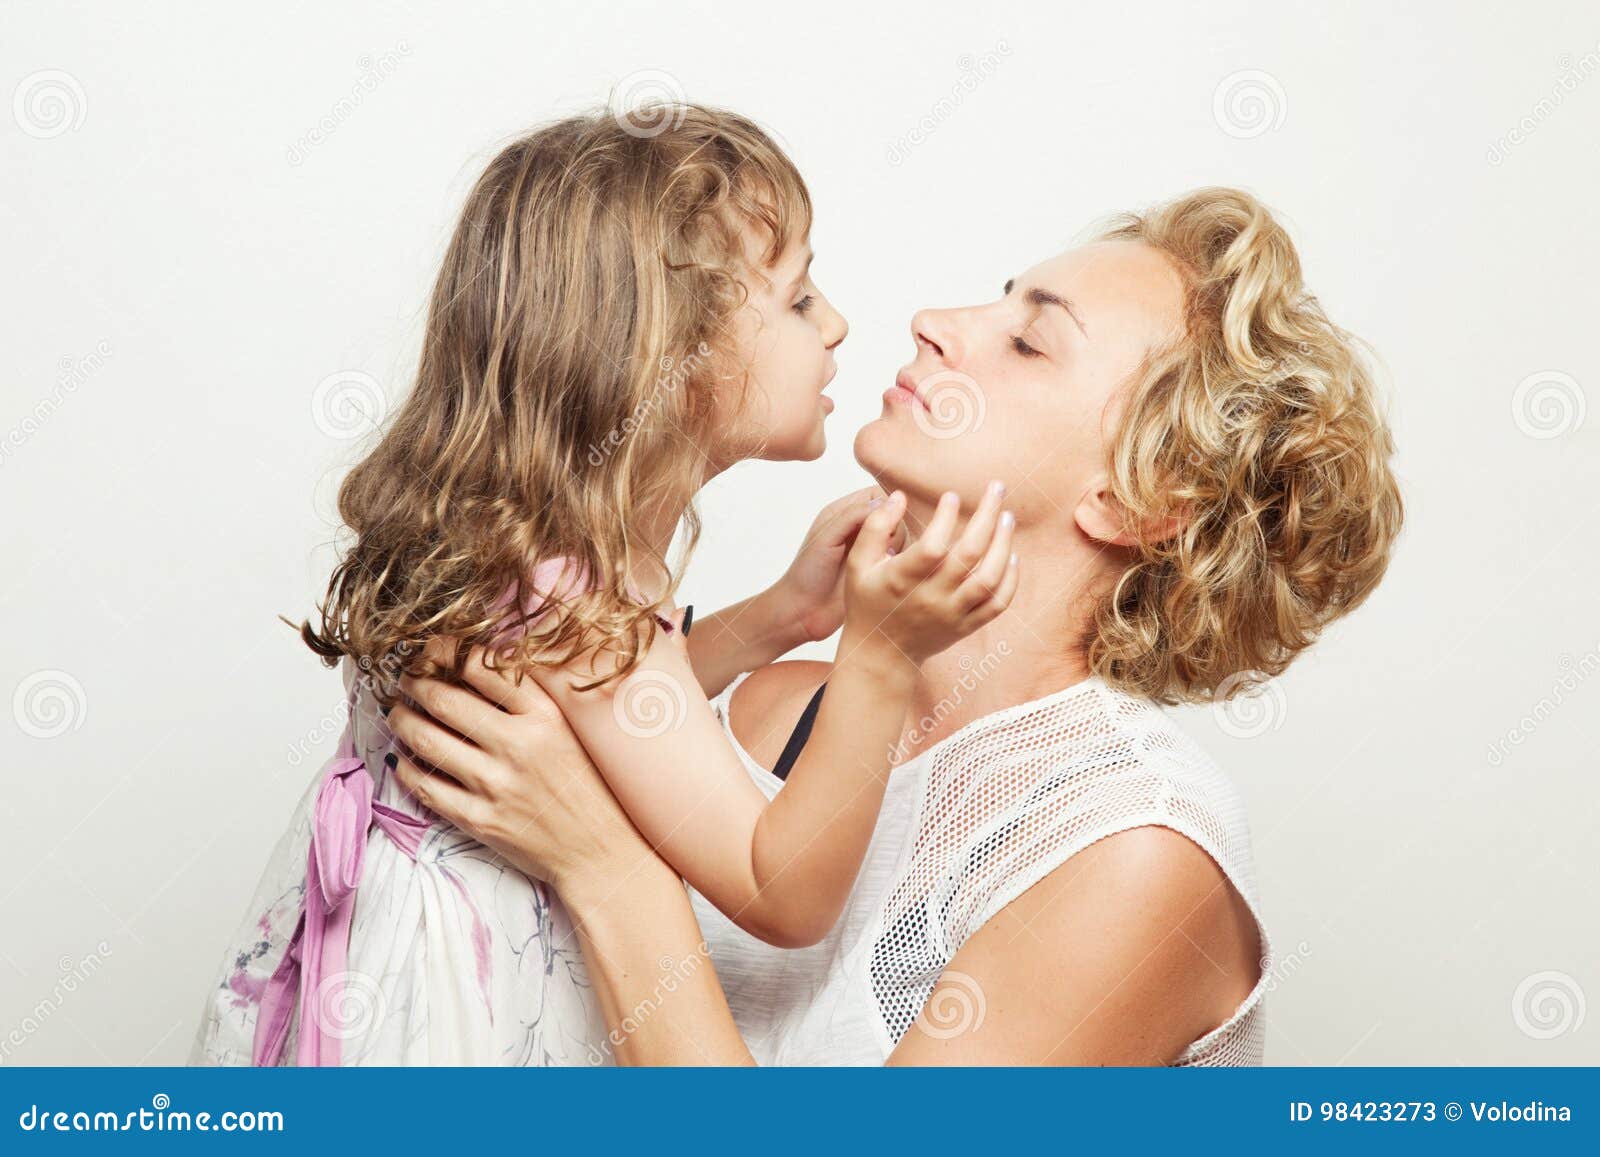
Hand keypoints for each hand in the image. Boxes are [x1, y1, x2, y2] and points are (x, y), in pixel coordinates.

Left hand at [385, 640, 659, 892]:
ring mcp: (496, 785)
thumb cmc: (589, 785)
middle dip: (415, 683)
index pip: (482, 667)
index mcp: (545, 715)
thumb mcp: (572, 728)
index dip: (447, 651)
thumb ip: (534, 695)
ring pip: (427, 741)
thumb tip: (485, 660)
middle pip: (445, 700)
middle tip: (406, 679)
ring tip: (398, 713)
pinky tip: (405, 757)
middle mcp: (518, 745)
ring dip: (402, 720)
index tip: (432, 647)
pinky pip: (427, 787)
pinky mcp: (480, 820)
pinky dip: (408, 768)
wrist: (601, 850)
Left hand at [766, 486, 900, 644]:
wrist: (804, 613)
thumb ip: (853, 515)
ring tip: (882, 562)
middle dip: (894, 527)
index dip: (888, 502)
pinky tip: (888, 572)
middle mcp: (860, 529)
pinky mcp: (880, 571)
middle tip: (881, 546)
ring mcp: (872, 550)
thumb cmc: (807, 574)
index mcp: (844, 513)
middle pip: (895, 514)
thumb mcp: (826, 537)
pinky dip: (902, 561)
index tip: (888, 519)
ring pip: (903, 536)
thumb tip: (888, 502)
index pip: (878, 494)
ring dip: (898, 547)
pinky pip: (902, 558)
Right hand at [839, 481, 1019, 666]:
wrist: (882, 653)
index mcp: (902, 580)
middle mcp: (931, 598)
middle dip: (987, 516)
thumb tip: (899, 496)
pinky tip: (1011, 555)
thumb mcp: (858, 564)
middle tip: (997, 488)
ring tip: (1008, 517)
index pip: (932, 547)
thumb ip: (875, 527)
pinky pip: (997, 604)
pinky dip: (1010, 580)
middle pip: (969, 555)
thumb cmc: (868, 602)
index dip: (945, 519)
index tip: (952, 496)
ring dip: (1003, 545)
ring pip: (989, 579)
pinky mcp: (966, 626)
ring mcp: (952, 614)